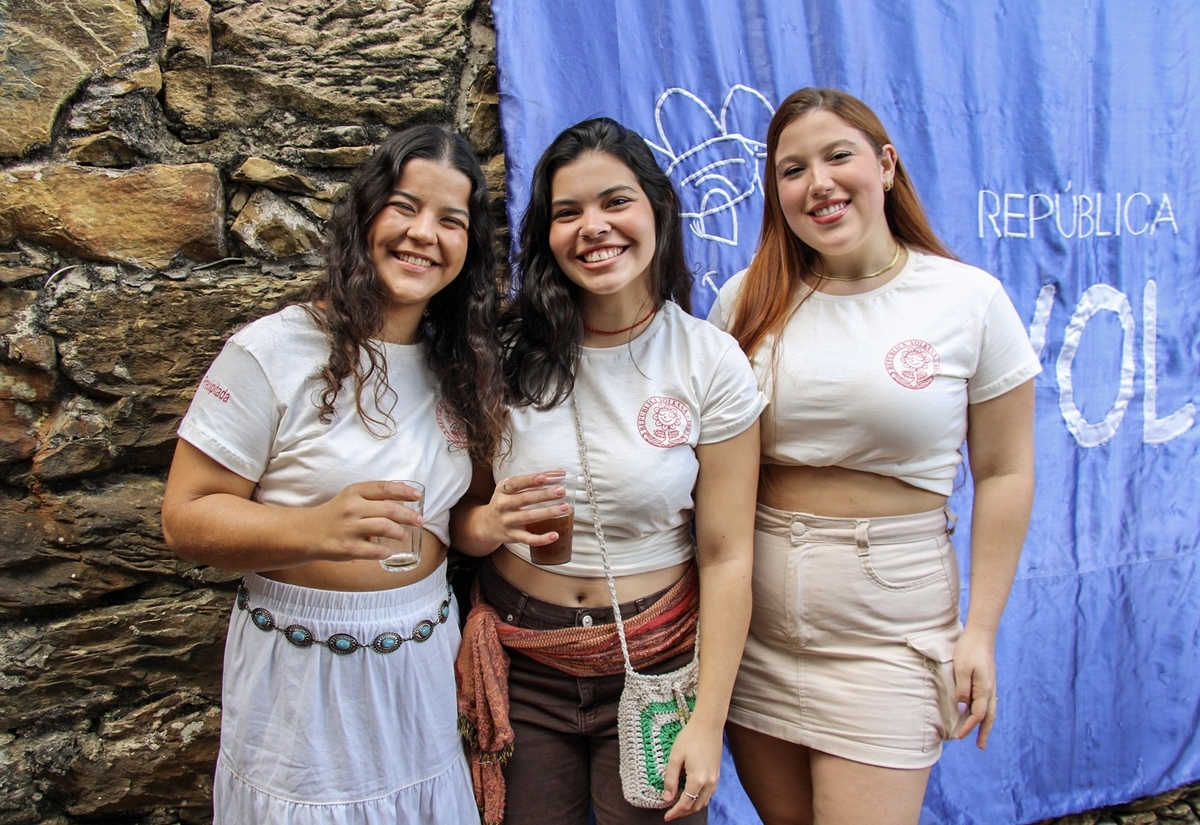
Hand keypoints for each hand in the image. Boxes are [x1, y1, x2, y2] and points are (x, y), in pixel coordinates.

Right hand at [303, 480, 424, 562]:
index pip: (384, 488)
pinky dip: (385, 551)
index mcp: (354, 492)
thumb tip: (405, 498)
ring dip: (400, 532)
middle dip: (409, 515)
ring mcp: (349, 528)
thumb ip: (373, 497)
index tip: (417, 496)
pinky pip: (375, 550)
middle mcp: (352, 508)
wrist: (307, 533)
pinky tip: (387, 551)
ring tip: (404, 536)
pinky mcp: (348, 548)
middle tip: (419, 520)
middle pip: (389, 509)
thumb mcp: (350, 498)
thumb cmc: (335, 515)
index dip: (404, 491)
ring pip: (385, 527)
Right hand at [484, 470, 570, 547]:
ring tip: (564, 508)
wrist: (486, 524)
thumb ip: (531, 481)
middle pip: (525, 498)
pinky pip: (528, 539)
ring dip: (548, 512)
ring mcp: (507, 521)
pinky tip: (555, 535)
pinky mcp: (512, 536)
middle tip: (561, 490)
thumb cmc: (505, 502)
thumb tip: (559, 473)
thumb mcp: (510, 489)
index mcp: (503, 490)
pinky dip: (542, 538)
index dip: (530, 480)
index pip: (516, 483)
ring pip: (529, 517)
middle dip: (544, 494)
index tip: (544, 477)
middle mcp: (503, 505)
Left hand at [661, 719, 721, 820]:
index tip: (666, 817)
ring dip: (692, 807)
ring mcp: (715, 778)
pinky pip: (709, 793)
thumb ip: (670, 779)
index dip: (675, 812)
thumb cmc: (690, 737)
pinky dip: (700, 799)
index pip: (685, 803)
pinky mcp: (717, 773)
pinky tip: (692, 795)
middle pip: (696, 806)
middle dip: (683, 812)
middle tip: (671, 813)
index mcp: (697, 779)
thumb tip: (667, 798)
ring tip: (680, 806)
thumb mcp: (675, 757)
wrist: (708, 724)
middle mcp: (709, 782)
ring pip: (704, 801)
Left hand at [952, 626, 998, 748]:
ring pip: (991, 710)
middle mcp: (990, 690)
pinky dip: (985, 712)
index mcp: (984, 689)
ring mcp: (990, 685)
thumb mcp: (961, 670)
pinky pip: (988, 702)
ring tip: (982, 736)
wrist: (981, 635)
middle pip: (989, 717)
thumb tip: (962, 709)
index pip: (978, 714)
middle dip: (984, 732)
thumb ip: (962, 690)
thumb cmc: (969, 650)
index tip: (959, 736)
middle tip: (980, 746)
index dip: (969, 726)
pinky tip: (980, 714)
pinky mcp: (988, 681)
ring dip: (986, 724)